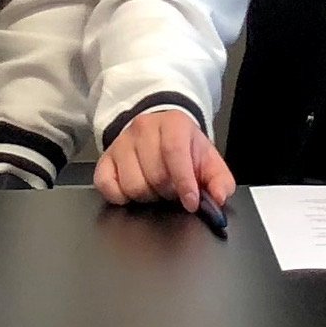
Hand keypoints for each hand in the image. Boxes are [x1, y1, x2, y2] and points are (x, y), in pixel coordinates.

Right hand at [95, 108, 234, 210]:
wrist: (159, 132)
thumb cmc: (185, 148)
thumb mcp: (208, 160)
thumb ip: (220, 181)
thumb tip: (219, 198)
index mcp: (173, 124)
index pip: (174, 153)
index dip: (184, 182)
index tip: (191, 202)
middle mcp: (143, 128)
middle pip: (154, 174)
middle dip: (168, 192)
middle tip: (173, 190)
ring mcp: (121, 142)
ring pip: (132, 185)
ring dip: (147, 195)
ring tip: (155, 188)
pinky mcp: (105, 158)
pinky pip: (106, 186)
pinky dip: (121, 196)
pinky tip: (134, 191)